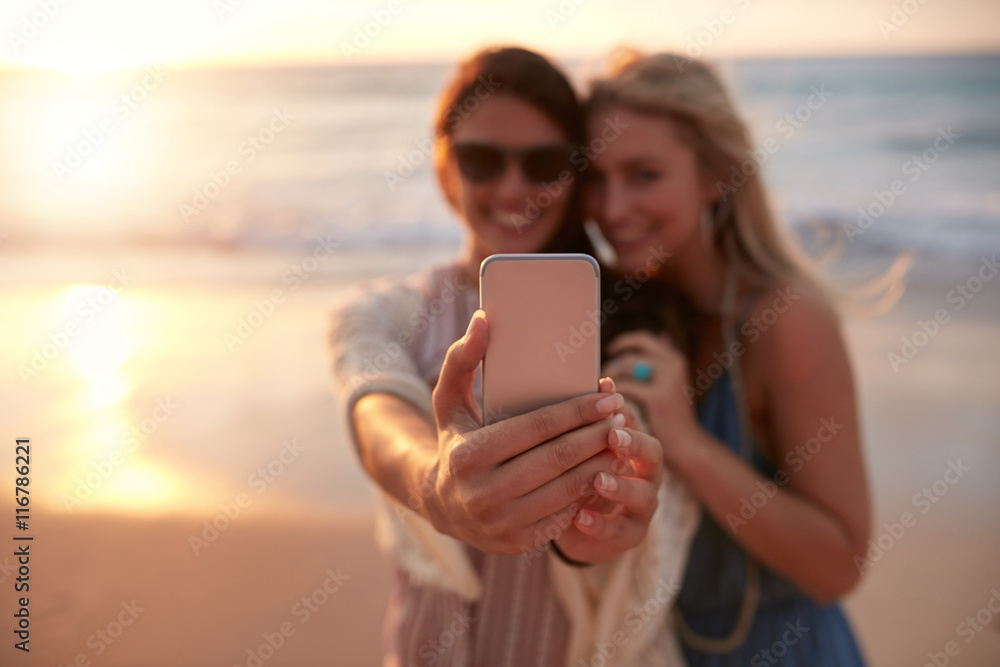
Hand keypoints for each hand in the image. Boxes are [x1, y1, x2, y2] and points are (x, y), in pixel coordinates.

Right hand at [427, 310, 630, 554]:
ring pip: (568, 489)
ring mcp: (501, 524)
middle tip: (621, 414)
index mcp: (468, 456)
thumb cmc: (456, 440)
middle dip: (597, 434)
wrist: (441, 504)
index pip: (537, 428)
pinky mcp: (518, 543)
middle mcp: (483, 495)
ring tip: (621, 440)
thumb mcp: (450, 401)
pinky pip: (566, 515)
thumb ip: (463, 359)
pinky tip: (605, 470)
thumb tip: (484, 319)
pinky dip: (589, 492)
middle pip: (558, 459)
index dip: (578, 411)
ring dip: (602, 463)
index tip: (608, 396)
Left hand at [548, 378, 663, 563]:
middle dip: (635, 445)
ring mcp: (641, 507)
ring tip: (598, 479)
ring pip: (644, 496)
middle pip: (654, 455)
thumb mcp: (582, 448)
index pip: (637, 425)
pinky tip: (579, 517)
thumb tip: (599, 381)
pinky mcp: (629, 535)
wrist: (579, 524)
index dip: (625, 414)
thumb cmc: (581, 473)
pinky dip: (600, 525)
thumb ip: (589, 420)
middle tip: (614, 437)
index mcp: (634, 446)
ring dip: (621, 487)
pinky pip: (621, 532)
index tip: (609, 404)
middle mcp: (645, 474)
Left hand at [604, 330, 701, 468]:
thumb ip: (659, 363)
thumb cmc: (670, 415)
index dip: (624, 342)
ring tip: (602, 391)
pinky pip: (626, 385)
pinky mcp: (658, 397)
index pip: (644, 339)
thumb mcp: (667, 384)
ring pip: (627, 365)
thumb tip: (662, 336)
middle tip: (601, 376)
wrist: (685, 444)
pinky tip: (607, 404)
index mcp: (674, 358)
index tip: (609, 351)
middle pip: (634, 349)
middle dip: (614, 360)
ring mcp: (668, 378)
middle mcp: (673, 363)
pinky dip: (613, 394)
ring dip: (611, 376)